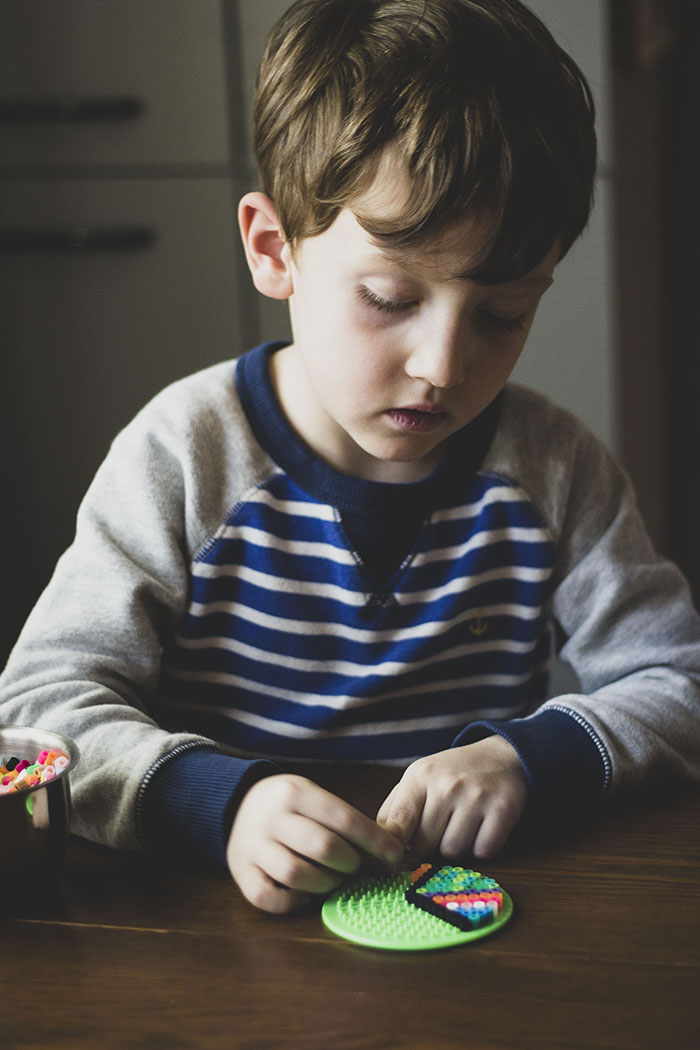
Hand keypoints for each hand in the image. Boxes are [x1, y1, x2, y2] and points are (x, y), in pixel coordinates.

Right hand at [227, 773, 404, 913]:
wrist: (237, 804)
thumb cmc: (288, 805)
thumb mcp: (311, 794)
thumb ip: (340, 818)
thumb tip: (385, 848)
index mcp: (295, 793)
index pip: (343, 819)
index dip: (374, 841)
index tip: (395, 855)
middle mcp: (272, 818)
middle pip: (323, 847)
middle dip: (350, 863)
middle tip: (355, 866)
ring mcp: (254, 847)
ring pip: (297, 874)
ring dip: (325, 883)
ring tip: (332, 879)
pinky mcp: (241, 873)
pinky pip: (267, 897)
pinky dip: (291, 902)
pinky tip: (304, 893)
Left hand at [376, 736, 527, 860]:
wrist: (499, 756)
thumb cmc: (451, 775)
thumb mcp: (418, 780)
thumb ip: (395, 811)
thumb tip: (381, 847)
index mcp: (420, 777)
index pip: (396, 825)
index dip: (392, 847)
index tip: (393, 857)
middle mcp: (447, 785)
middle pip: (424, 846)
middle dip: (429, 844)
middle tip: (440, 826)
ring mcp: (476, 797)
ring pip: (453, 853)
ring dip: (456, 847)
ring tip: (461, 824)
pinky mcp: (503, 811)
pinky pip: (483, 852)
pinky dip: (481, 848)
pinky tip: (482, 827)